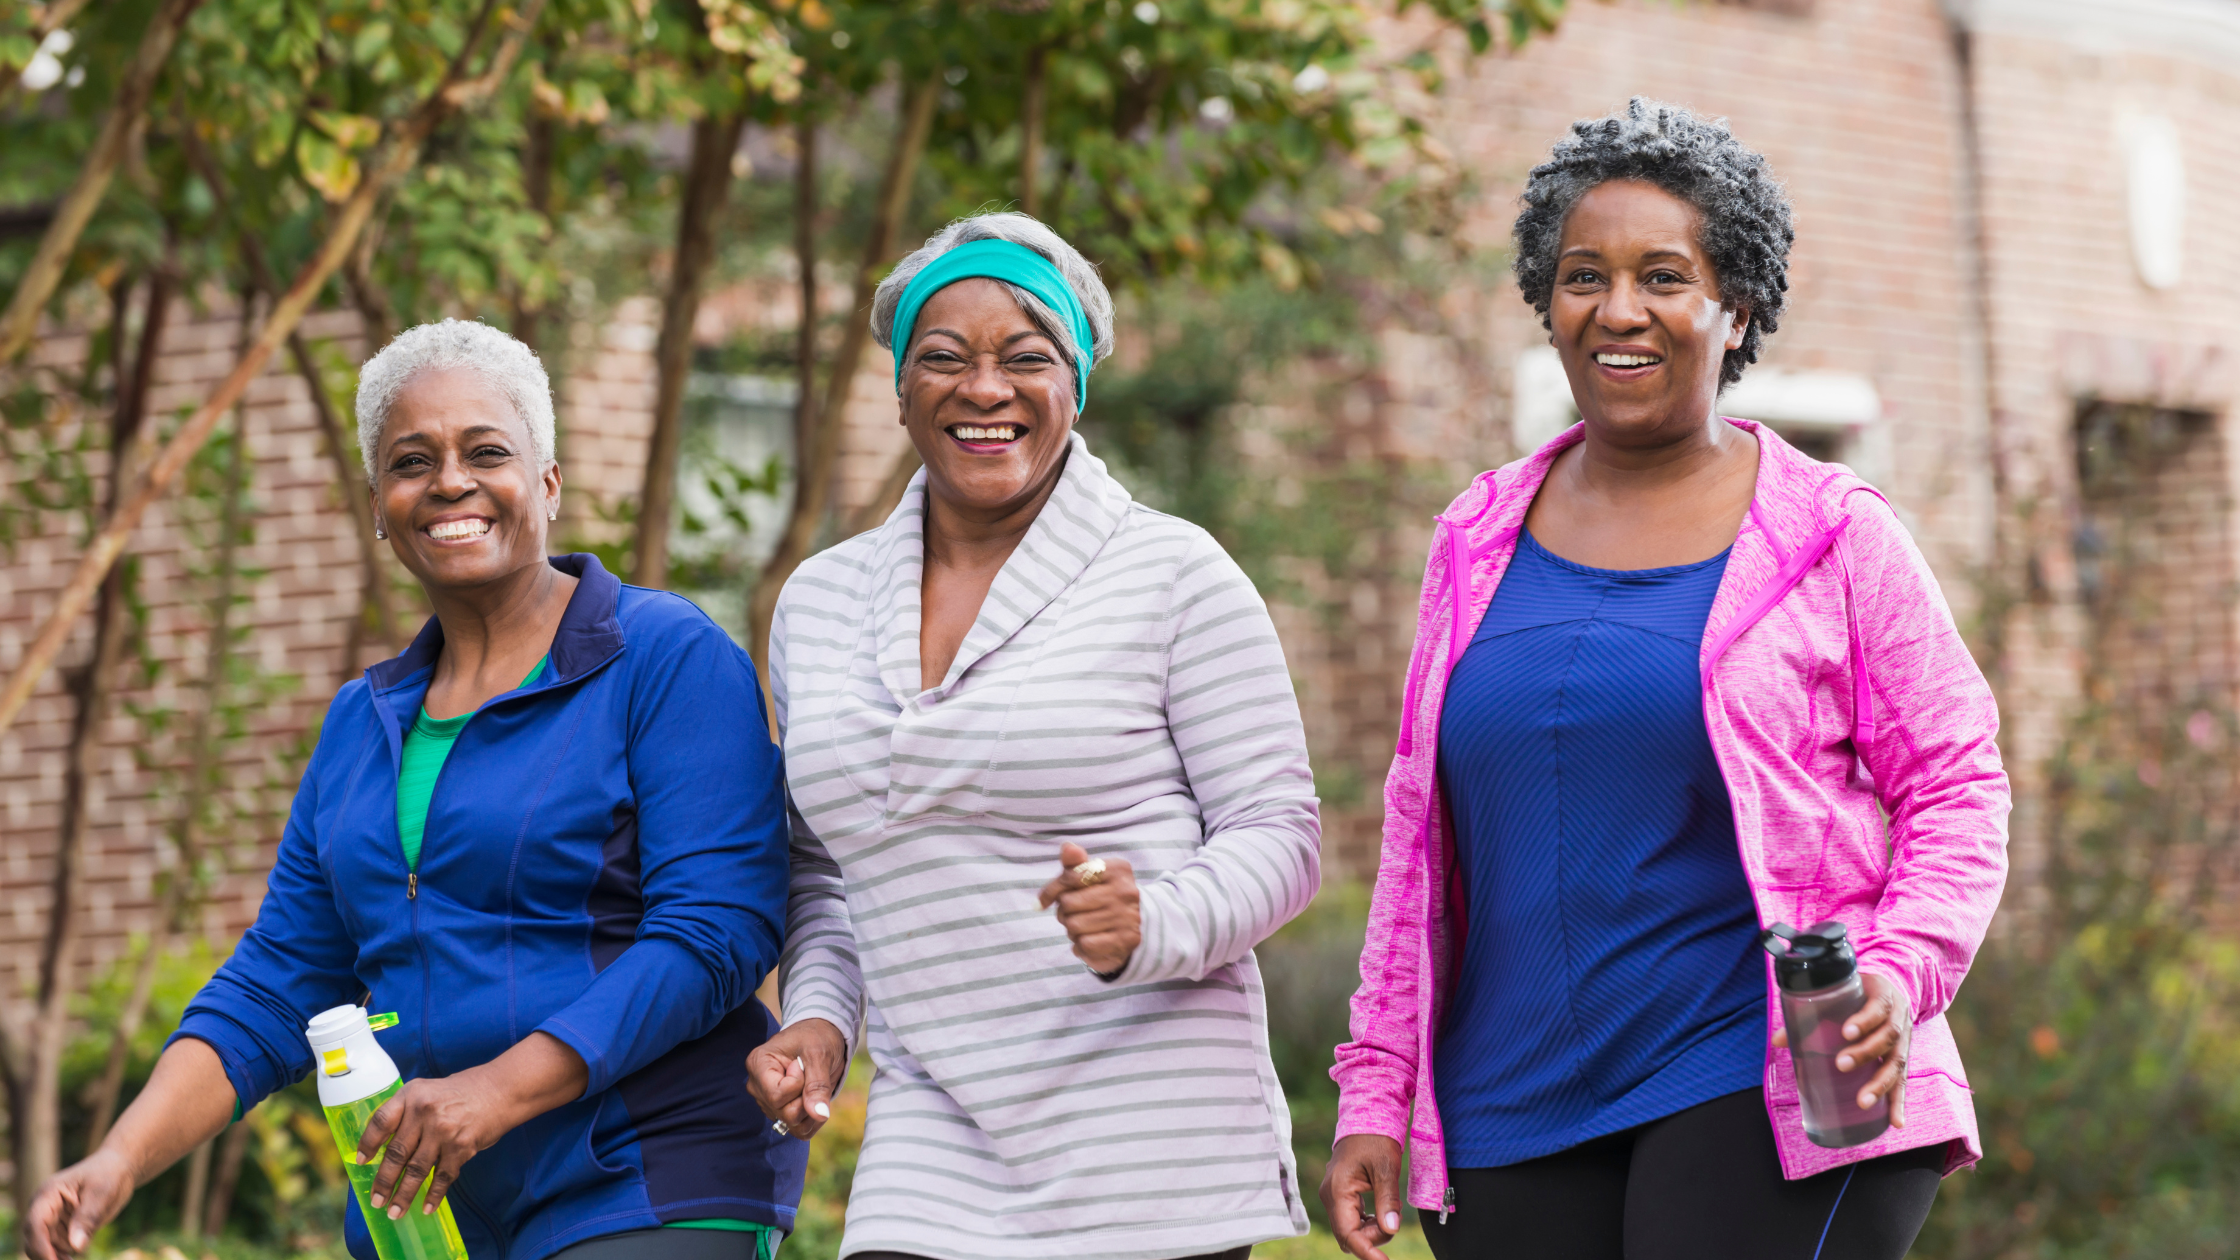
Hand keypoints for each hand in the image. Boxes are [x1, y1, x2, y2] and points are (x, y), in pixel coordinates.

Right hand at [22, 1148, 136, 1258]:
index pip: (35, 1223)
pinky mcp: (62, 1228)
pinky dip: (63, 1255)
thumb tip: (76, 1247)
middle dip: (45, 1255)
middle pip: (34, 1239)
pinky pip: (57, 1247)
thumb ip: (88, 1218)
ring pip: (44, 1246)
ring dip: (56, 1256)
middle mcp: (44, 1208)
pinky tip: (76, 1257)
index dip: (40, 1245)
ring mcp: (52, 1219)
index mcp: (48, 1194)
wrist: (119, 1168)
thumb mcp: (103, 1192)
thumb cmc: (110, 1174)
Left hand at [356, 1031, 586, 1218]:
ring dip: (404, 1194)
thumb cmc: (460, 1092)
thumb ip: (406, 1113)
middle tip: (376, 1201)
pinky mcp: (462, 1146)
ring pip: (417, 1169)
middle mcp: (424, 1112)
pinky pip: (443, 1176)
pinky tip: (426, 1207)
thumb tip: (383, 1148)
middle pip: (397, 1153)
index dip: (368, 1143)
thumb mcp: (427, 1091)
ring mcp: (443, 1130)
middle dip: (384, 1181)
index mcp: (411, 1095)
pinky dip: (434, 1194)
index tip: (361, 1162)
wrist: (500, 1090)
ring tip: (394, 1211)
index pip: (381, 1122)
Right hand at [746, 1018, 847, 1140]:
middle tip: (810, 1075)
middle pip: (784, 1113)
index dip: (799, 1085)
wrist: (821, 1036)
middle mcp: (757, 1086)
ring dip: (811, 1110)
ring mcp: (767, 1101)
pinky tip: (817, 1101)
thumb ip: (817, 1085)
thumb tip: (819, 1115)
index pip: (777, 1096)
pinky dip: (813, 1120)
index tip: (802, 1064)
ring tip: (813, 1085)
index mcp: (758, 1064)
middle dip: (807, 1099)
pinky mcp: (779, 1111)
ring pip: (792, 1124)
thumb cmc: (816, 1037)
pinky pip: (798, 1130)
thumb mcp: (819, 1054)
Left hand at [1036, 841, 1139, 975]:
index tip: (1044, 901)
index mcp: (1117, 869)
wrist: (1127, 926)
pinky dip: (1081, 946)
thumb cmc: (1099, 896)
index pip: (1069, 877)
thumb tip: (1067, 847)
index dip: (1052, 891)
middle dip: (1064, 911)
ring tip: (1083, 927)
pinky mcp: (1127, 940)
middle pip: (1069, 903)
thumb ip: (1074, 863)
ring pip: (1074, 926)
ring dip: (1072, 930)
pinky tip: (1089, 941)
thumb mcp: (1087, 876)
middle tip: (1074, 914)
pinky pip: (1085, 944)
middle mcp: (1127, 891)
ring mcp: (1129, 916)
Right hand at [1319, 1134, 1403, 1259]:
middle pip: (1347, 1236)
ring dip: (1370, 1231)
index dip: (1366, 1252)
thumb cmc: (1375, 1139)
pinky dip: (1367, 1223)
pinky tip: (1381, 1211)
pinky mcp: (1340, 1196)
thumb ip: (1387, 1200)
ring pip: (1349, 1230)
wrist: (1366, 1118)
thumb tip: (1391, 1230)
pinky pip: (1351, 1220)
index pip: (1348, 1233)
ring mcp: (1333, 1196)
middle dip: (1370, 1239)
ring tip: (1388, 1212)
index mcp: (1337, 1190)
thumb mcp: (1386, 1168)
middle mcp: (1330, 1196)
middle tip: (1392, 1221)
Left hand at [1772, 971, 1912, 1126]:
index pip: (1878, 1006)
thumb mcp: (1837, 997)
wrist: (1885, 994)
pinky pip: (1904, 1081)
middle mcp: (1899, 1016)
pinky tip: (1896, 1122)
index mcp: (1883, 995)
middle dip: (1866, 1052)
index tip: (1846, 1032)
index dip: (1864, 1020)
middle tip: (1841, 1065)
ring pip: (1898, 1061)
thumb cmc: (1855, 996)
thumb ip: (1809, 1015)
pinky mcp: (1904, 1058)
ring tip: (1864, 1101)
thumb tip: (1778, 1041)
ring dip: (1881, 1083)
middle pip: (1889, 1035)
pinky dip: (1899, 1102)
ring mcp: (1905, 1039)